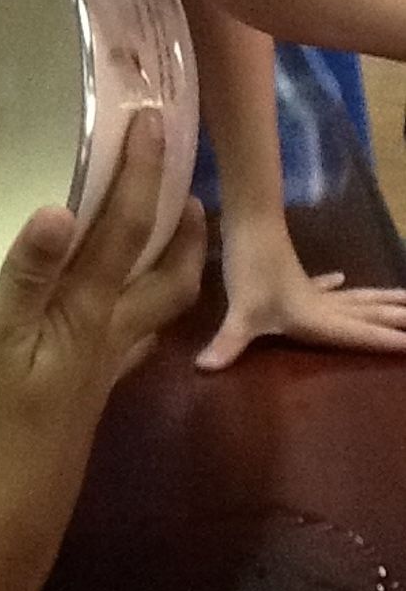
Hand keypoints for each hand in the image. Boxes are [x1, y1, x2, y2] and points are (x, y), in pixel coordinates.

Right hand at [0, 111, 204, 562]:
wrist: (7, 511)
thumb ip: (27, 275)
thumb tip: (59, 208)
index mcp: (90, 314)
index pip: (125, 231)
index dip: (141, 175)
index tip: (153, 124)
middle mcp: (111, 336)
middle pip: (169, 279)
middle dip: (185, 232)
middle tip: (190, 192)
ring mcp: (106, 371)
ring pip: (158, 312)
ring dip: (173, 270)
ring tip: (168, 241)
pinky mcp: (91, 395)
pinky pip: (133, 340)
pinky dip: (142, 312)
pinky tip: (119, 317)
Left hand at [198, 220, 405, 370]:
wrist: (249, 222)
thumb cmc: (250, 268)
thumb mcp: (240, 312)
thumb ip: (228, 343)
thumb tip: (204, 369)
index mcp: (315, 317)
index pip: (358, 333)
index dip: (384, 342)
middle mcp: (320, 304)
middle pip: (367, 314)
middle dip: (395, 320)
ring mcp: (309, 288)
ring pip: (354, 298)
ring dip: (379, 302)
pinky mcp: (294, 275)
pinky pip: (323, 285)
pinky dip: (335, 285)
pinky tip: (342, 278)